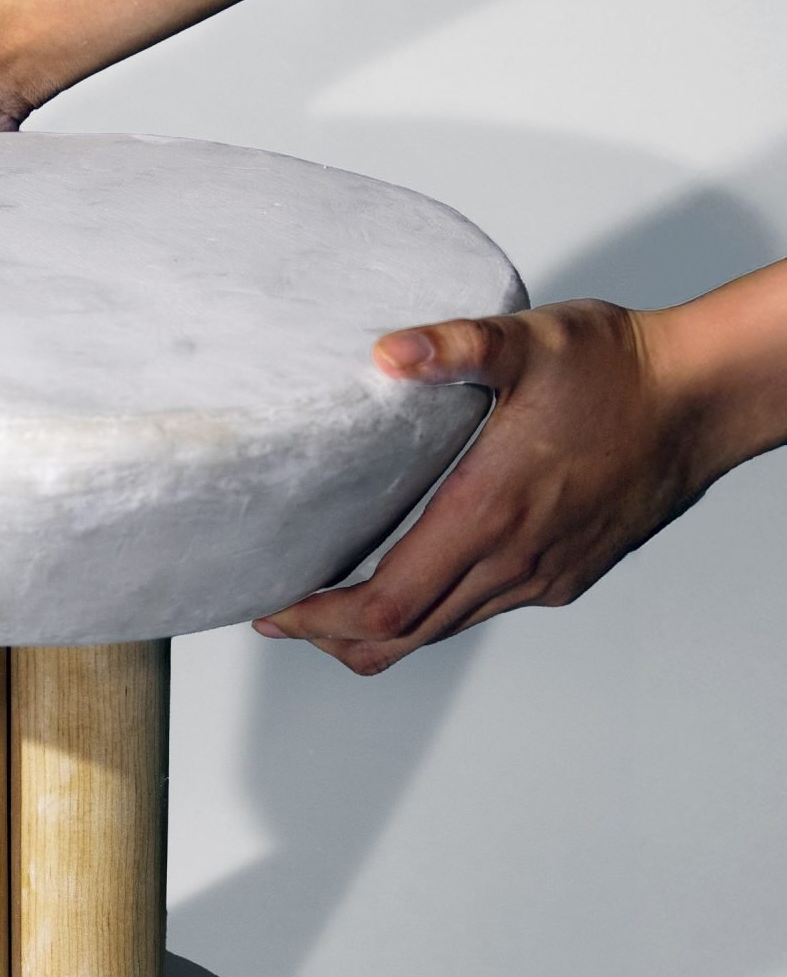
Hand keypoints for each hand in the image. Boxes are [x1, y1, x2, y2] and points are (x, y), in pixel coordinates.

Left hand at [253, 298, 725, 673]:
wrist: (700, 398)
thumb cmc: (617, 368)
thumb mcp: (529, 340)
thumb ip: (455, 346)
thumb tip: (387, 354)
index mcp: (489, 513)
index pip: (385, 604)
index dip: (320, 620)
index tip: (276, 609)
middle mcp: (513, 560)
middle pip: (402, 636)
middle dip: (332, 636)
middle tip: (283, 615)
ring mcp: (541, 575)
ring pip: (443, 629)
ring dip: (382, 628)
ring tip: (331, 605)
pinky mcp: (564, 576)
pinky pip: (483, 610)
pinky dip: (434, 610)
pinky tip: (415, 575)